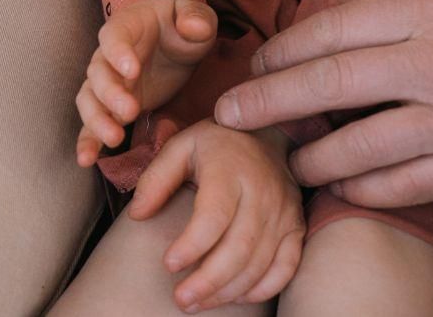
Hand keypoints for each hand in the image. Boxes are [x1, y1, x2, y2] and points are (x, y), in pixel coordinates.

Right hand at [76, 0, 216, 166]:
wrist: (173, 40)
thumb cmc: (180, 24)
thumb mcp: (194, 15)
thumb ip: (195, 17)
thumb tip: (193, 28)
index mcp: (127, 26)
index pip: (113, 36)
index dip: (118, 53)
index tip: (131, 70)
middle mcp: (108, 55)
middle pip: (98, 73)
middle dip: (110, 94)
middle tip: (131, 111)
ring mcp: (108, 83)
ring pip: (90, 100)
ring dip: (97, 120)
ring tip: (114, 138)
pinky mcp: (113, 107)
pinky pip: (93, 123)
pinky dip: (88, 141)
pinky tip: (86, 160)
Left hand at [129, 120, 302, 311]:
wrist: (268, 133)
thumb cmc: (216, 144)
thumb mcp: (180, 146)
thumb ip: (156, 179)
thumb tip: (137, 215)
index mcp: (230, 170)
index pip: (214, 216)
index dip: (192, 245)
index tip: (168, 264)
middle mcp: (262, 193)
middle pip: (239, 248)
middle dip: (208, 281)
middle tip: (181, 300)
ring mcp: (283, 213)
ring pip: (260, 264)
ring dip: (228, 291)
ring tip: (198, 302)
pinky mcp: (295, 228)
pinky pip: (286, 268)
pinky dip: (262, 289)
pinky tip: (235, 297)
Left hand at [213, 0, 432, 205]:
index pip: (333, 28)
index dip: (284, 49)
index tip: (256, 61)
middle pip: (329, 82)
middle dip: (268, 101)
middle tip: (228, 114)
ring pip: (360, 142)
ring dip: (313, 154)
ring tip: (288, 160)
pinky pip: (407, 185)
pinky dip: (367, 187)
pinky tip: (344, 186)